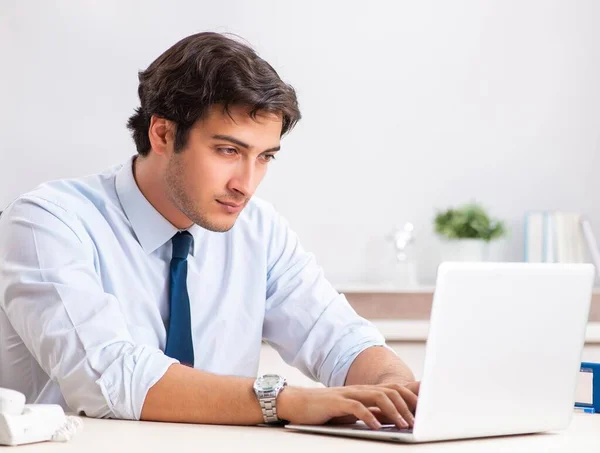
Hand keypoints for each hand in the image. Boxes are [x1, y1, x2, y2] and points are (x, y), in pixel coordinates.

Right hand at [277, 381, 419, 429]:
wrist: (299, 403)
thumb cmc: (327, 409)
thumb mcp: (354, 411)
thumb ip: (372, 412)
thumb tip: (393, 418)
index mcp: (366, 391)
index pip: (394, 389)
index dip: (411, 398)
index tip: (424, 412)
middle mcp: (360, 389)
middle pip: (390, 391)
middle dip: (407, 406)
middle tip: (417, 422)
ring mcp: (349, 394)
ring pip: (378, 397)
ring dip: (393, 411)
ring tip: (403, 425)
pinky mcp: (337, 402)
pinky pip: (357, 407)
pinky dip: (369, 416)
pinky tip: (377, 426)